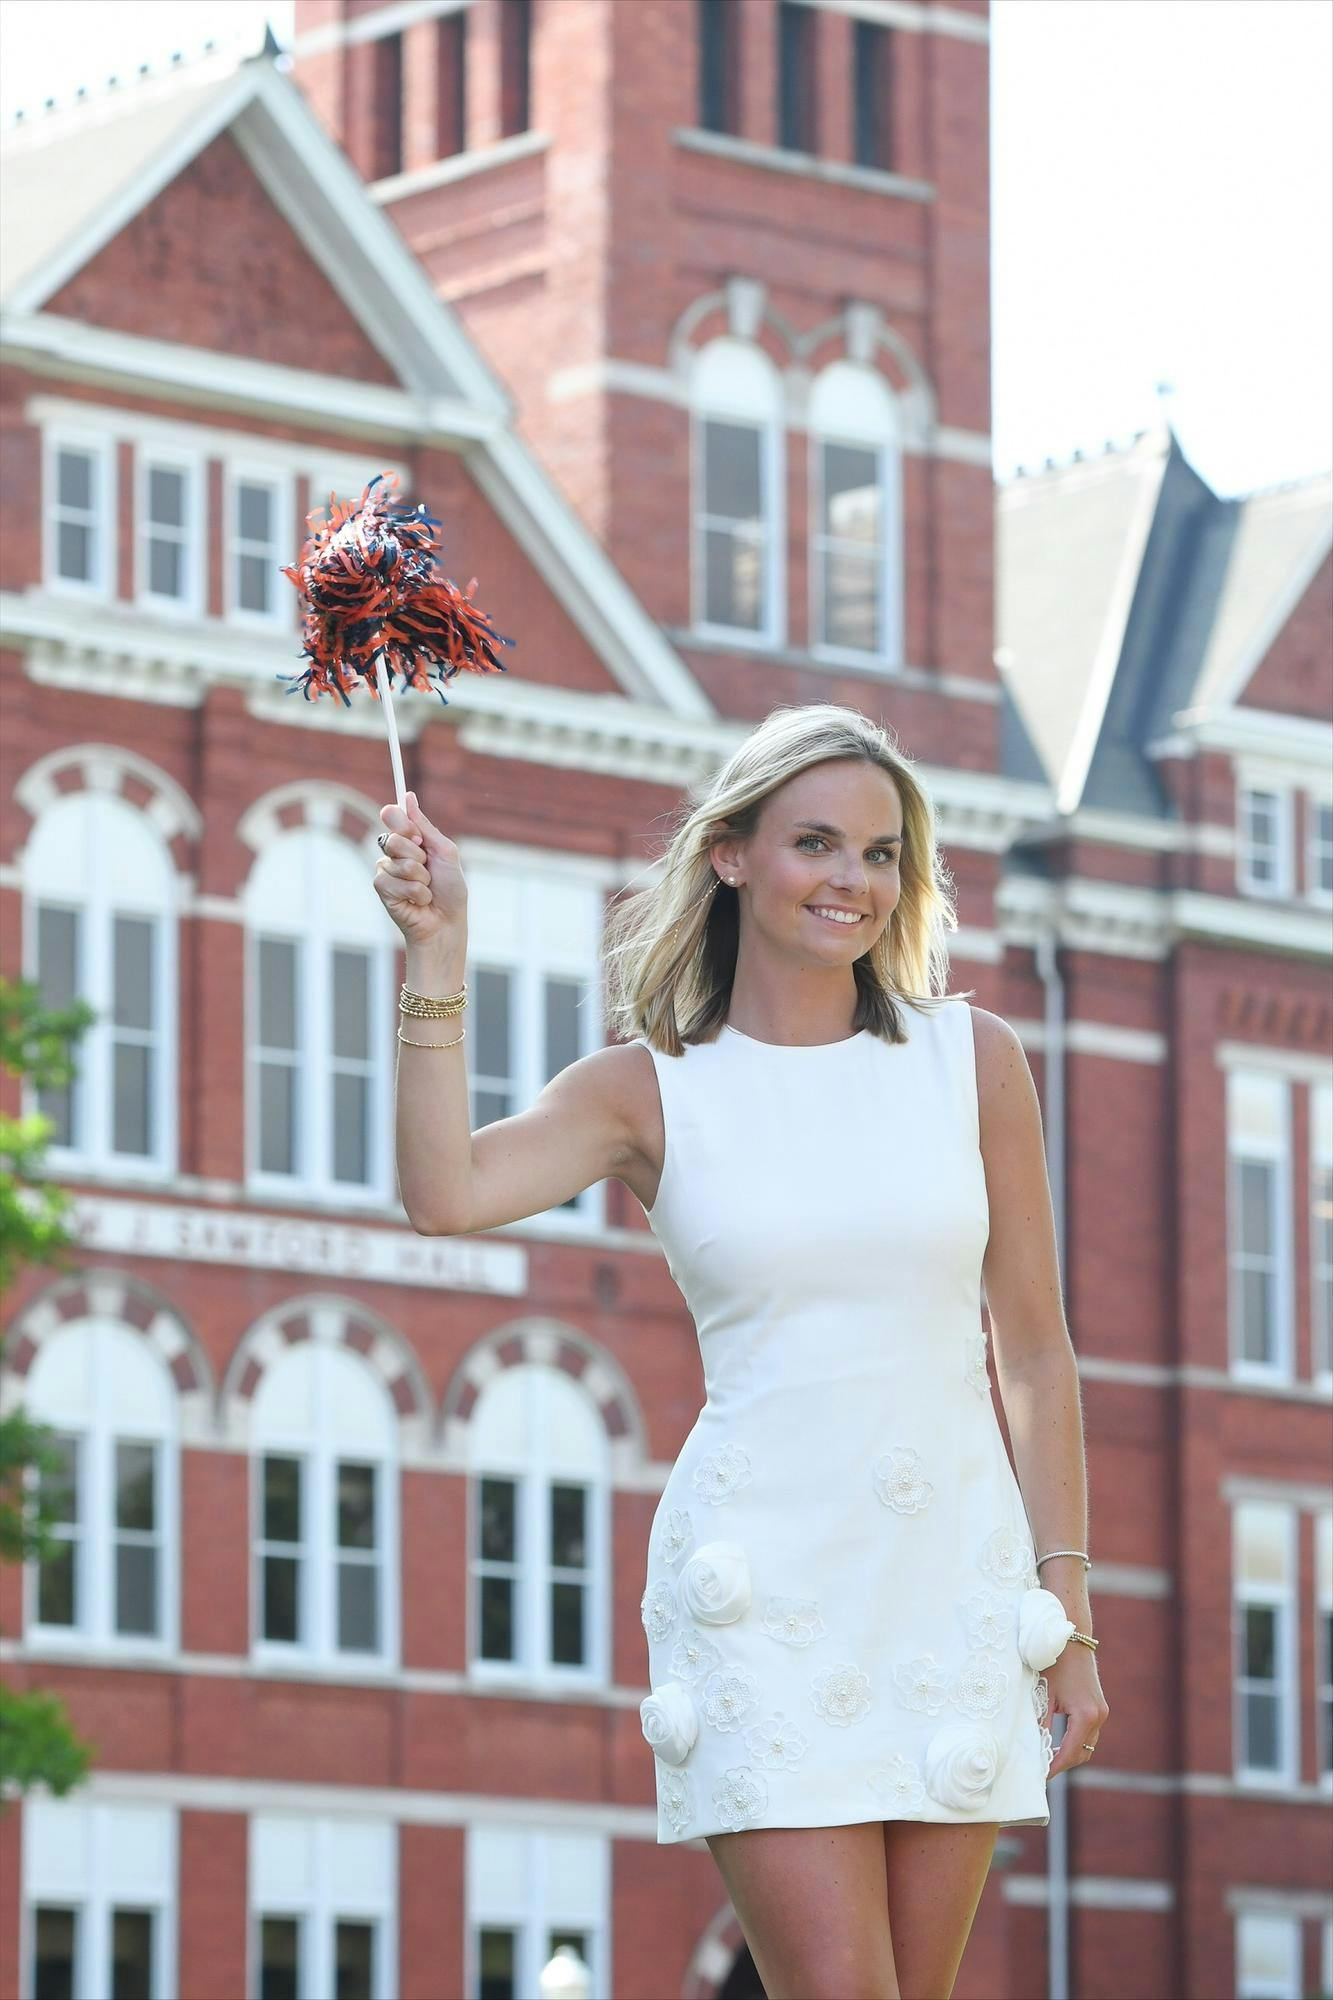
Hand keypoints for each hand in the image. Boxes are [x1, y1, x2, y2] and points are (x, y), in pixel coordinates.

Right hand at [374, 790, 467, 949]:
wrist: (447, 922)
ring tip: (426, 888)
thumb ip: (425, 826)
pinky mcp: (382, 889)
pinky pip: (393, 882)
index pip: (392, 815)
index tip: (417, 836)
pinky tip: (418, 901)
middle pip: (393, 839)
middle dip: (417, 855)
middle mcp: (394, 852)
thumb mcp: (445, 852)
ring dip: (420, 878)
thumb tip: (408, 796)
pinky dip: (414, 892)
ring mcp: (386, 870)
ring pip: (397, 863)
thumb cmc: (450, 889)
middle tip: (428, 868)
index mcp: (410, 840)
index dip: (402, 823)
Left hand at [1041, 1643, 1108, 1778]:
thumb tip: (1034, 1748)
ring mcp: (1102, 1712)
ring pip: (1087, 1744)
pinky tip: (1058, 1743)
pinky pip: (1088, 1733)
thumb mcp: (1044, 1695)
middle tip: (1042, 1770)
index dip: (1056, 1767)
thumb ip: (1042, 1724)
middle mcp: (1098, 1716)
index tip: (1041, 1776)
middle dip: (1063, 1764)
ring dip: (1070, 1753)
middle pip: (1082, 1752)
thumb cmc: (1054, 1663)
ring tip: (1048, 1760)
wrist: (1071, 1639)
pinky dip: (1075, 1741)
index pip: (1071, 1752)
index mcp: (1085, 1715)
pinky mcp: (1099, 1707)